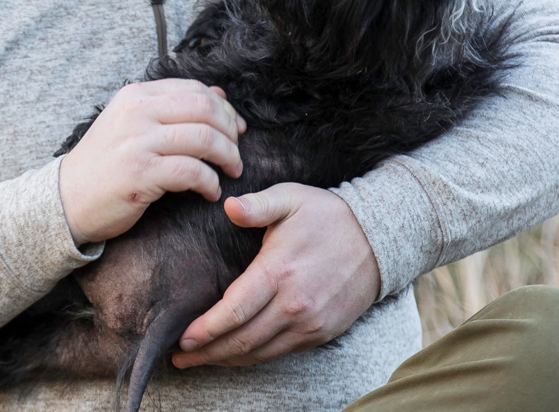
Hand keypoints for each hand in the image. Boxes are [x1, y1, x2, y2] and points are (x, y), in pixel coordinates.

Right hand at [59, 81, 244, 244]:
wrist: (66, 198)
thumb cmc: (105, 163)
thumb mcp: (132, 123)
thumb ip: (172, 106)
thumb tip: (219, 94)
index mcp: (136, 95)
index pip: (195, 89)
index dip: (224, 108)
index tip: (236, 128)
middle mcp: (137, 112)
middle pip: (205, 109)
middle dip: (230, 131)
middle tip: (237, 153)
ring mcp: (137, 142)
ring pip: (204, 138)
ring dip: (227, 157)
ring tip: (230, 171)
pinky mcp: (140, 174)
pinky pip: (192, 172)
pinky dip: (210, 183)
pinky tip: (210, 192)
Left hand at [171, 183, 379, 367]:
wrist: (379, 237)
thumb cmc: (327, 214)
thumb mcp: (291, 197)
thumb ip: (257, 205)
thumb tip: (228, 206)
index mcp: (279, 271)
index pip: (233, 311)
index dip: (204, 330)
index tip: (181, 339)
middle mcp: (294, 305)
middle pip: (241, 340)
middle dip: (207, 353)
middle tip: (179, 359)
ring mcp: (310, 323)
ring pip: (260, 353)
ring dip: (227, 360)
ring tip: (200, 360)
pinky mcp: (322, 333)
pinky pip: (281, 353)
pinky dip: (254, 358)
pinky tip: (236, 354)